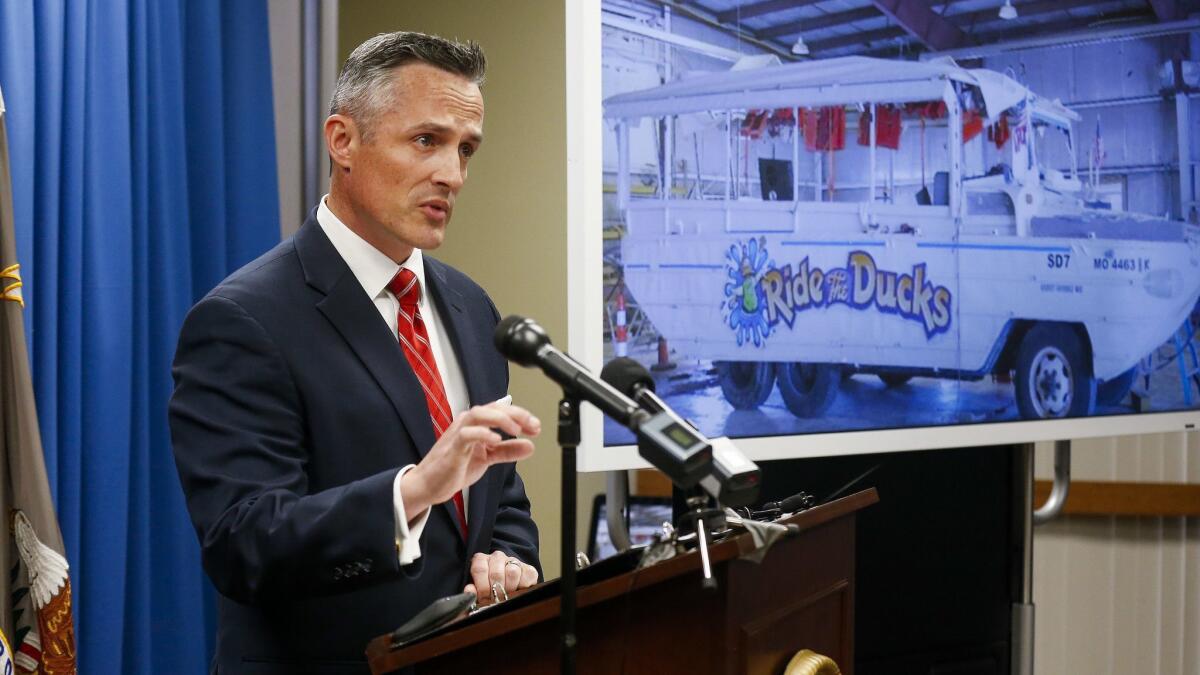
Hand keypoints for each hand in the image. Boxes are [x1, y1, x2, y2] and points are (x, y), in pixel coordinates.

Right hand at [400, 402, 539, 518]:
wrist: (429, 485)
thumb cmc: (454, 468)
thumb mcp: (487, 458)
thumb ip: (507, 451)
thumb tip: (530, 446)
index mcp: (476, 424)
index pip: (501, 410)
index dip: (521, 415)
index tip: (536, 427)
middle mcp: (467, 424)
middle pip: (493, 408)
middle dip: (516, 414)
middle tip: (533, 426)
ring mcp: (458, 434)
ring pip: (479, 414)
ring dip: (500, 419)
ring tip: (517, 429)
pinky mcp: (452, 448)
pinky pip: (466, 434)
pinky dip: (483, 434)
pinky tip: (497, 440)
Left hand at [463, 551, 538, 604]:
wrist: (508, 587)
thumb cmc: (489, 591)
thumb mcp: (478, 591)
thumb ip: (472, 592)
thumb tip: (469, 590)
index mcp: (481, 560)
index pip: (479, 569)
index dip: (481, 586)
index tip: (483, 598)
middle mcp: (497, 557)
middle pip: (496, 573)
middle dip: (495, 591)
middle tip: (495, 600)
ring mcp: (514, 561)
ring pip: (512, 572)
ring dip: (509, 588)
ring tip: (507, 596)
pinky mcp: (529, 569)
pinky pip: (527, 576)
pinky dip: (522, 587)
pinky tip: (518, 591)